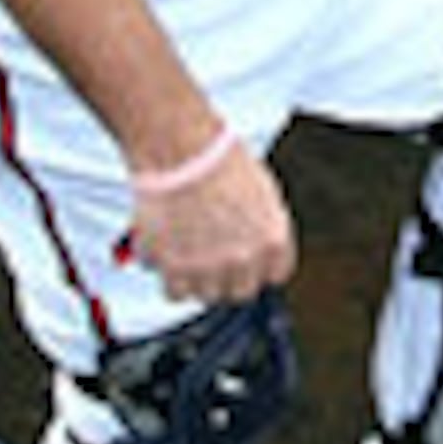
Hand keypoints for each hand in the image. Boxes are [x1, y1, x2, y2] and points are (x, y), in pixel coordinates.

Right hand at [124, 138, 297, 304]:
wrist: (182, 149)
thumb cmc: (222, 161)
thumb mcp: (264, 193)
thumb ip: (264, 229)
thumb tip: (258, 252)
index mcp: (273, 240)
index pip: (274, 276)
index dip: (259, 265)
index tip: (247, 257)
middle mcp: (243, 260)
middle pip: (239, 292)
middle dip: (228, 276)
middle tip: (213, 256)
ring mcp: (207, 267)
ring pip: (204, 295)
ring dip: (197, 278)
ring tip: (187, 247)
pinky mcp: (171, 268)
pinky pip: (173, 291)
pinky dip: (168, 275)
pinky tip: (169, 248)